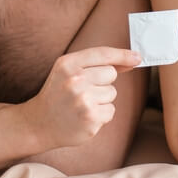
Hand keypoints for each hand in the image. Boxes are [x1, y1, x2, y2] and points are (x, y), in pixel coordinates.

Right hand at [24, 46, 141, 150]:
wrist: (39, 123)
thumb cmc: (58, 93)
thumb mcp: (68, 71)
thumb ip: (95, 63)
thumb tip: (132, 60)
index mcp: (67, 64)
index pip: (103, 54)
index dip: (123, 54)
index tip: (138, 57)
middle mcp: (75, 80)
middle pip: (111, 73)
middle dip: (103, 81)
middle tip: (83, 91)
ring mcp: (83, 100)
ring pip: (112, 93)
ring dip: (102, 99)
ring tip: (82, 104)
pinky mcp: (91, 118)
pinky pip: (110, 111)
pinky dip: (101, 114)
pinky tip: (84, 116)